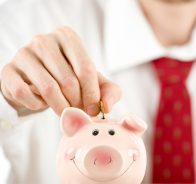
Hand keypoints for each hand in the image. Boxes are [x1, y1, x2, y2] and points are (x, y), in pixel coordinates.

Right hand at [0, 26, 120, 115]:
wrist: (38, 81)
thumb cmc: (71, 79)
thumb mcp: (95, 82)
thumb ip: (110, 91)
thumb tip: (106, 107)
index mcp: (68, 37)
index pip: (86, 69)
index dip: (92, 95)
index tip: (93, 110)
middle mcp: (44, 40)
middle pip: (68, 80)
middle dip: (77, 103)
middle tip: (78, 112)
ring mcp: (24, 53)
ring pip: (48, 89)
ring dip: (60, 107)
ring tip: (65, 111)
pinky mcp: (9, 70)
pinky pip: (25, 94)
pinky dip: (37, 105)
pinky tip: (42, 103)